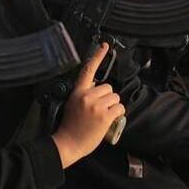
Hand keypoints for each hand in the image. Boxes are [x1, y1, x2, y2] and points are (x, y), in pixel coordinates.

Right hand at [52, 43, 124, 167]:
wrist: (68, 143)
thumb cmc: (71, 125)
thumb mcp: (73, 104)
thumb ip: (84, 94)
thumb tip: (98, 88)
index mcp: (78, 92)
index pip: (88, 70)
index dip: (97, 56)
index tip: (105, 45)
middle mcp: (87, 96)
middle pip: (108, 87)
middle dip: (108, 97)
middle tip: (99, 110)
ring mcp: (96, 106)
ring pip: (115, 97)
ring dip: (113, 106)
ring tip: (103, 116)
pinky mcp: (104, 116)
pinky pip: (119, 108)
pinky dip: (118, 114)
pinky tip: (110, 120)